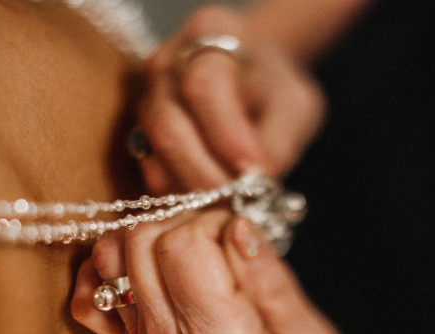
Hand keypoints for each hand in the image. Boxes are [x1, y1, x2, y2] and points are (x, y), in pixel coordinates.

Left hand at [72, 212, 348, 333]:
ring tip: (191, 251)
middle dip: (182, 222)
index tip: (243, 237)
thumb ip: (272, 284)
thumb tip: (237, 225)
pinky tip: (148, 269)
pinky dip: (107, 271)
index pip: (182, 248)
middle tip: (219, 240)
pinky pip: (86, 296)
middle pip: (142, 243)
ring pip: (110, 257)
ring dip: (147, 236)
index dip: (214, 222)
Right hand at [137, 6, 324, 192]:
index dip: (227, 134)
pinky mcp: (139, 134)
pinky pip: (148, 171)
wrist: (248, 83)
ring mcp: (145, 98)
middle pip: (168, 125)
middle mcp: (166, 62)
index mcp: (209, 33)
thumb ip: (279, 140)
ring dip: (191, 187)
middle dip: (204, 173)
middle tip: (237, 198)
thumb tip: (251, 182)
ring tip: (227, 199)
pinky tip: (208, 196)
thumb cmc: (273, 90)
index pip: (205, 86)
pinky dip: (179, 191)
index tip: (253, 169)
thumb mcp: (295, 106)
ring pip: (154, 154)